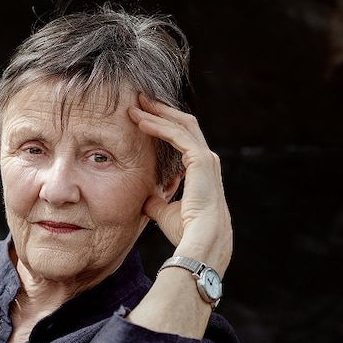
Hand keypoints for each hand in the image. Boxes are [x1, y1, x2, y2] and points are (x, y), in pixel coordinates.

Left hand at [128, 95, 232, 274]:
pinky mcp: (200, 160)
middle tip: (139, 100)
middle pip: (183, 125)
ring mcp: (206, 159)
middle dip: (161, 111)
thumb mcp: (164, 213)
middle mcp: (206, 160)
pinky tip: (141, 121)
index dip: (163, 125)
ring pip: (181, 125)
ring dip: (157, 113)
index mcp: (200, 171)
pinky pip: (177, 135)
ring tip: (136, 105)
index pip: (182, 138)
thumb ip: (156, 202)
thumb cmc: (185, 231)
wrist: (200, 241)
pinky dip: (158, 125)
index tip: (142, 117)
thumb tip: (145, 199)